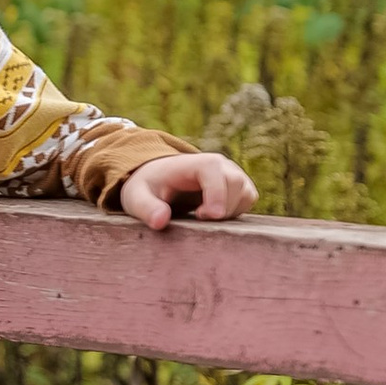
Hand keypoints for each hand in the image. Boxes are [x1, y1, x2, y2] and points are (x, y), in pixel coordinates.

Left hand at [120, 151, 256, 229]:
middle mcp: (220, 164)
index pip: (215, 173)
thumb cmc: (148, 188)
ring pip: (246, 193)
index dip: (217, 194)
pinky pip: (248, 200)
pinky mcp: (239, 186)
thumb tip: (160, 222)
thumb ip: (147, 208)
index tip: (210, 216)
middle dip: (222, 207)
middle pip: (236, 183)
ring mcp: (232, 174)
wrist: (158, 180)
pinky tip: (212, 216)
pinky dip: (235, 212)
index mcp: (196, 162)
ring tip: (200, 216)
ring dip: (229, 211)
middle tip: (197, 218)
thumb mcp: (137, 198)